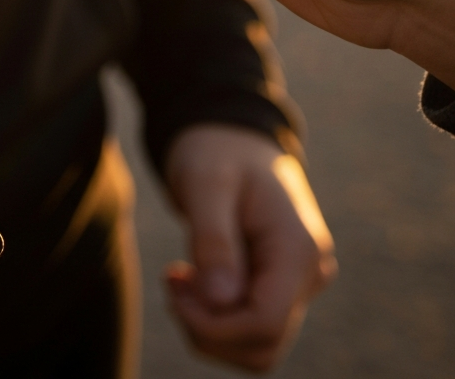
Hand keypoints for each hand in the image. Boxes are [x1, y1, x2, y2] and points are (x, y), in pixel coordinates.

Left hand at [163, 124, 335, 371]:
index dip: (213, 324)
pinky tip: (193, 279)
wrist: (232, 137)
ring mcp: (300, 282)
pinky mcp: (282, 285)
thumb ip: (213, 241)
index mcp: (298, 247)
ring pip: (258, 345)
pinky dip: (217, 316)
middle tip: (172, 283)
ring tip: (180, 280)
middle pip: (263, 345)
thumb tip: (220, 301)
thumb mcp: (206, 183)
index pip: (264, 322)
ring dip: (210, 327)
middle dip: (207, 329)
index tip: (174, 288)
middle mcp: (310, 272)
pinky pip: (252, 326)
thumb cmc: (216, 151)